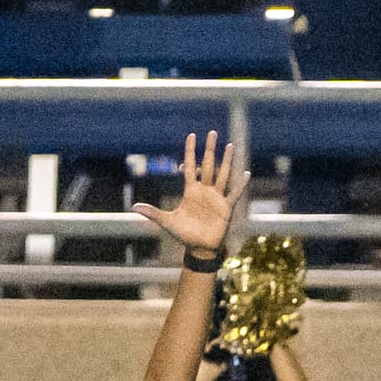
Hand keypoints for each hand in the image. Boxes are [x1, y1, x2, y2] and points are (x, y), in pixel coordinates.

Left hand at [131, 128, 248, 256]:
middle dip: (210, 149)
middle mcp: (204, 191)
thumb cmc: (184, 234)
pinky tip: (246, 173)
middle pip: (208, 165)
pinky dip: (240, 184)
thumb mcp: (167, 221)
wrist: (199, 248)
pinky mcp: (226, 207)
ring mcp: (216, 197)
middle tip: (212, 132)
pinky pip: (234, 193)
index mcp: (190, 191)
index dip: (191, 151)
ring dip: (226, 160)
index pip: (190, 166)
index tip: (192, 136)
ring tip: (230, 146)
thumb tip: (134, 206)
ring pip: (222, 174)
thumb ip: (153, 213)